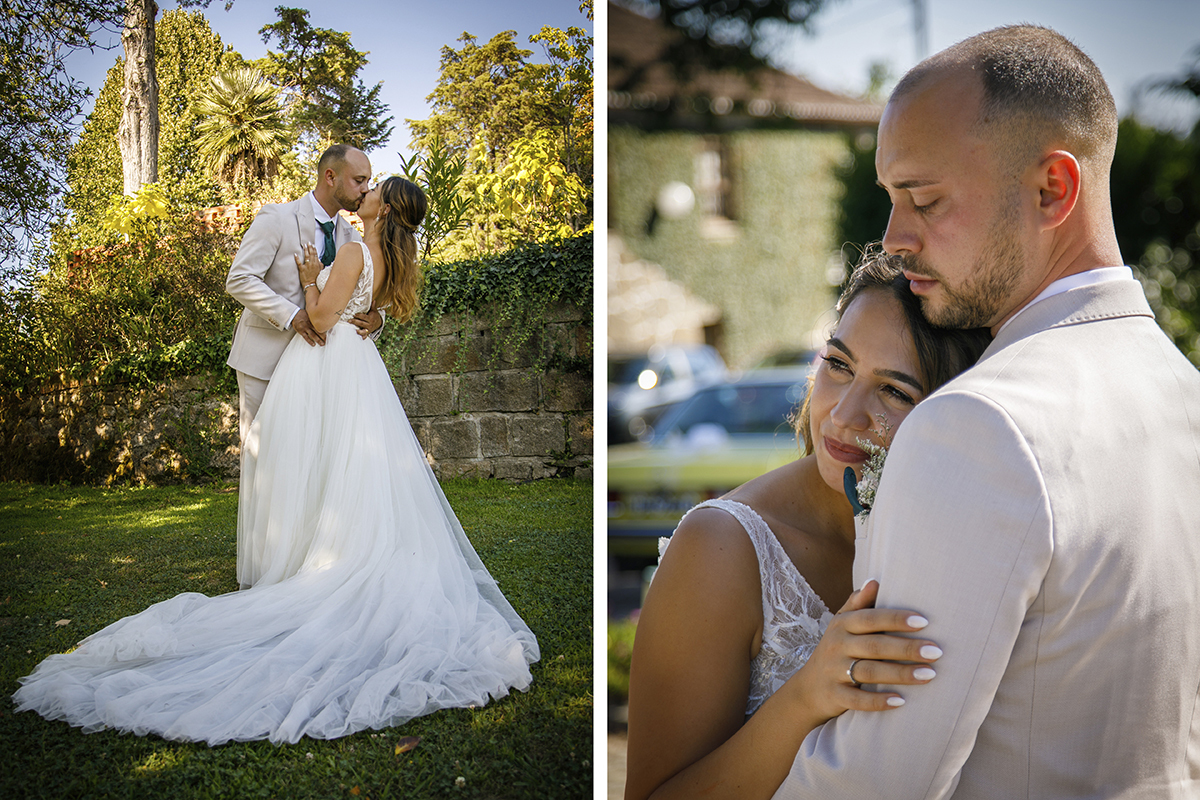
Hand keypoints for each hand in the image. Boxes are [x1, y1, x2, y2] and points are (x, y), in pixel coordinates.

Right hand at [291, 309, 325, 346]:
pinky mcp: (301, 331)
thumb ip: (317, 318)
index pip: (321, 325)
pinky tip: (313, 344)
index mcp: (313, 320)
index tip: (332, 334)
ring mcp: (305, 328)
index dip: (326, 330)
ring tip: (322, 344)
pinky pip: (306, 337)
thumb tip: (326, 321)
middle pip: (318, 331)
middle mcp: (310, 324)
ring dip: (318, 340)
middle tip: (327, 341)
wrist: (294, 315)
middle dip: (323, 336)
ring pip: (313, 335)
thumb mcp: (311, 315)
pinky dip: (310, 341)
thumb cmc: (304, 315)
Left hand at [294, 243, 322, 285]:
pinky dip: (297, 258)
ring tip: (303, 245)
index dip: (314, 249)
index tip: (313, 245)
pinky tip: (295, 254)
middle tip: (308, 243)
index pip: (315, 255)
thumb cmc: (316, 279)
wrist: (312, 285)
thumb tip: (319, 261)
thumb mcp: (320, 271)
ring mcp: (307, 266)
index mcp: (317, 264)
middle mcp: (312, 264)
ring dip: (305, 250)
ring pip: (306, 256)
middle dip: (310, 247)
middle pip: (311, 254)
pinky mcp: (302, 269)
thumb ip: (320, 265)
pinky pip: (299, 262)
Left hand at [350, 308, 382, 338]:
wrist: (379, 323)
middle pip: (361, 323)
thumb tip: (374, 300)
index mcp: (370, 319)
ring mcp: (369, 329)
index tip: (354, 314)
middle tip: (349, 320)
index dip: (359, 316)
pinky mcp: (368, 332)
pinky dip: (363, 337)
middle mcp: (370, 324)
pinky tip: (361, 338)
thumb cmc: (374, 316)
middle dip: (355, 322)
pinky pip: (365, 335)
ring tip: (355, 330)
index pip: (364, 317)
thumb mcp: (374, 311)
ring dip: (359, 331)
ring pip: (363, 330)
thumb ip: (373, 306)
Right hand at [788, 580, 940, 720]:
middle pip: (875, 645)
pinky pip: (858, 700)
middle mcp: (837, 645)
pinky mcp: (835, 695)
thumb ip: (858, 603)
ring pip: (870, 672)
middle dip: (906, 648)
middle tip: (936, 651)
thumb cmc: (836, 649)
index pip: (871, 618)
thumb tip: (875, 581)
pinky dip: (879, 701)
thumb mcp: (841, 623)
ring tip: (930, 675)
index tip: (924, 622)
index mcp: (842, 624)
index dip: (896, 619)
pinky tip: (901, 702)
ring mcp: (834, 671)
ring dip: (901, 674)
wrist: (809, 688)